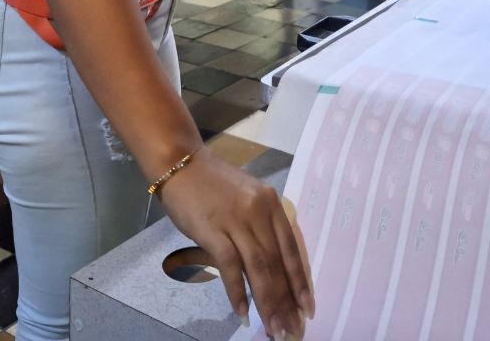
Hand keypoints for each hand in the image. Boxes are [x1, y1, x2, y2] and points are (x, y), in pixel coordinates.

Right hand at [159, 148, 313, 338]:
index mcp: (272, 204)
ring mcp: (236, 220)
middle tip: (291, 330)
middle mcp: (259, 211)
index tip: (308, 308)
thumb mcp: (249, 198)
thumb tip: (276, 266)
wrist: (181, 164)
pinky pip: (230, 267)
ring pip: (259, 268)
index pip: (292, 250)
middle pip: (277, 263)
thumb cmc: (214, 184)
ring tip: (273, 329)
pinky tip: (243, 312)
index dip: (300, 282)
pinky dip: (238, 292)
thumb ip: (263, 226)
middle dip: (286, 301)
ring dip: (267, 303)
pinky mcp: (213, 230)